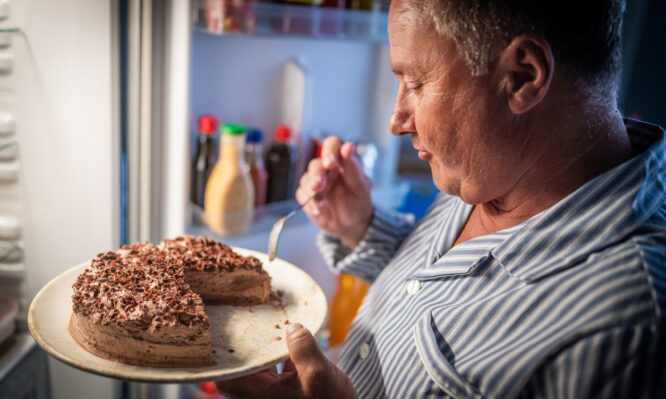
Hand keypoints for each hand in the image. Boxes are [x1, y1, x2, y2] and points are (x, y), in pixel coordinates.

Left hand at [215, 323, 356, 398]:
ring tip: (272, 325)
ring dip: (266, 347)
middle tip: (251, 320)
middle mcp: (263, 396)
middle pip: (244, 369)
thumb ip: (303, 350)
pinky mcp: (288, 386)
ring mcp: (275, 391)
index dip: (224, 360)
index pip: (229, 380)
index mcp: (262, 397)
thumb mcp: (319, 375)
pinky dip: (281, 351)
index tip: (227, 335)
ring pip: (261, 365)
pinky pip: (276, 365)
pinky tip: (290, 335)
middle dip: (248, 346)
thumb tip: (291, 328)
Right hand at [296, 137, 372, 248]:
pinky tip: (321, 209)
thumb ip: (353, 167)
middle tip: (320, 185)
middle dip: (316, 175)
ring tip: (323, 204)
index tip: (331, 162)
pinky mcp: (307, 197)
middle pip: (315, 164)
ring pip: (306, 180)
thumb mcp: (361, 185)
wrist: (353, 224)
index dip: (329, 150)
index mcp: (340, 160)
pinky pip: (303, 196)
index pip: (331, 145)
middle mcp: (325, 169)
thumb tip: (348, 146)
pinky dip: (311, 203)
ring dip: (312, 191)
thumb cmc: (359, 201)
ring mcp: (314, 182)